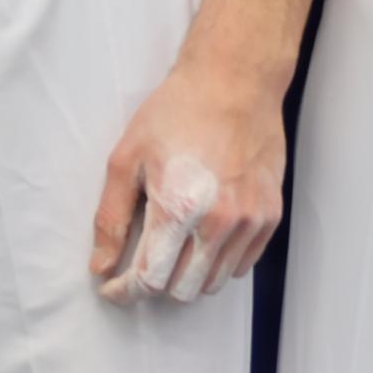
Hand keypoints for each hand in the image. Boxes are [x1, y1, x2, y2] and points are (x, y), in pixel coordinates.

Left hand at [89, 48, 284, 304]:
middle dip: (155, 284)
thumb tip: (101, 266)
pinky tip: (202, 235)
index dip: (125, 291)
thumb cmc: (176, 113)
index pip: (150, 279)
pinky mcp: (270, 217)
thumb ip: (111, 218)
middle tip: (141, 261)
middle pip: (182, 291)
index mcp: (178, 208)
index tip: (113, 287)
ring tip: (173, 243)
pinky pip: (241, 265)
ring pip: (213, 283)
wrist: (234, 82)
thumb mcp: (126, 159)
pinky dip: (218, 261)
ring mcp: (250, 222)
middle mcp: (219, 222)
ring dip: (187, 274)